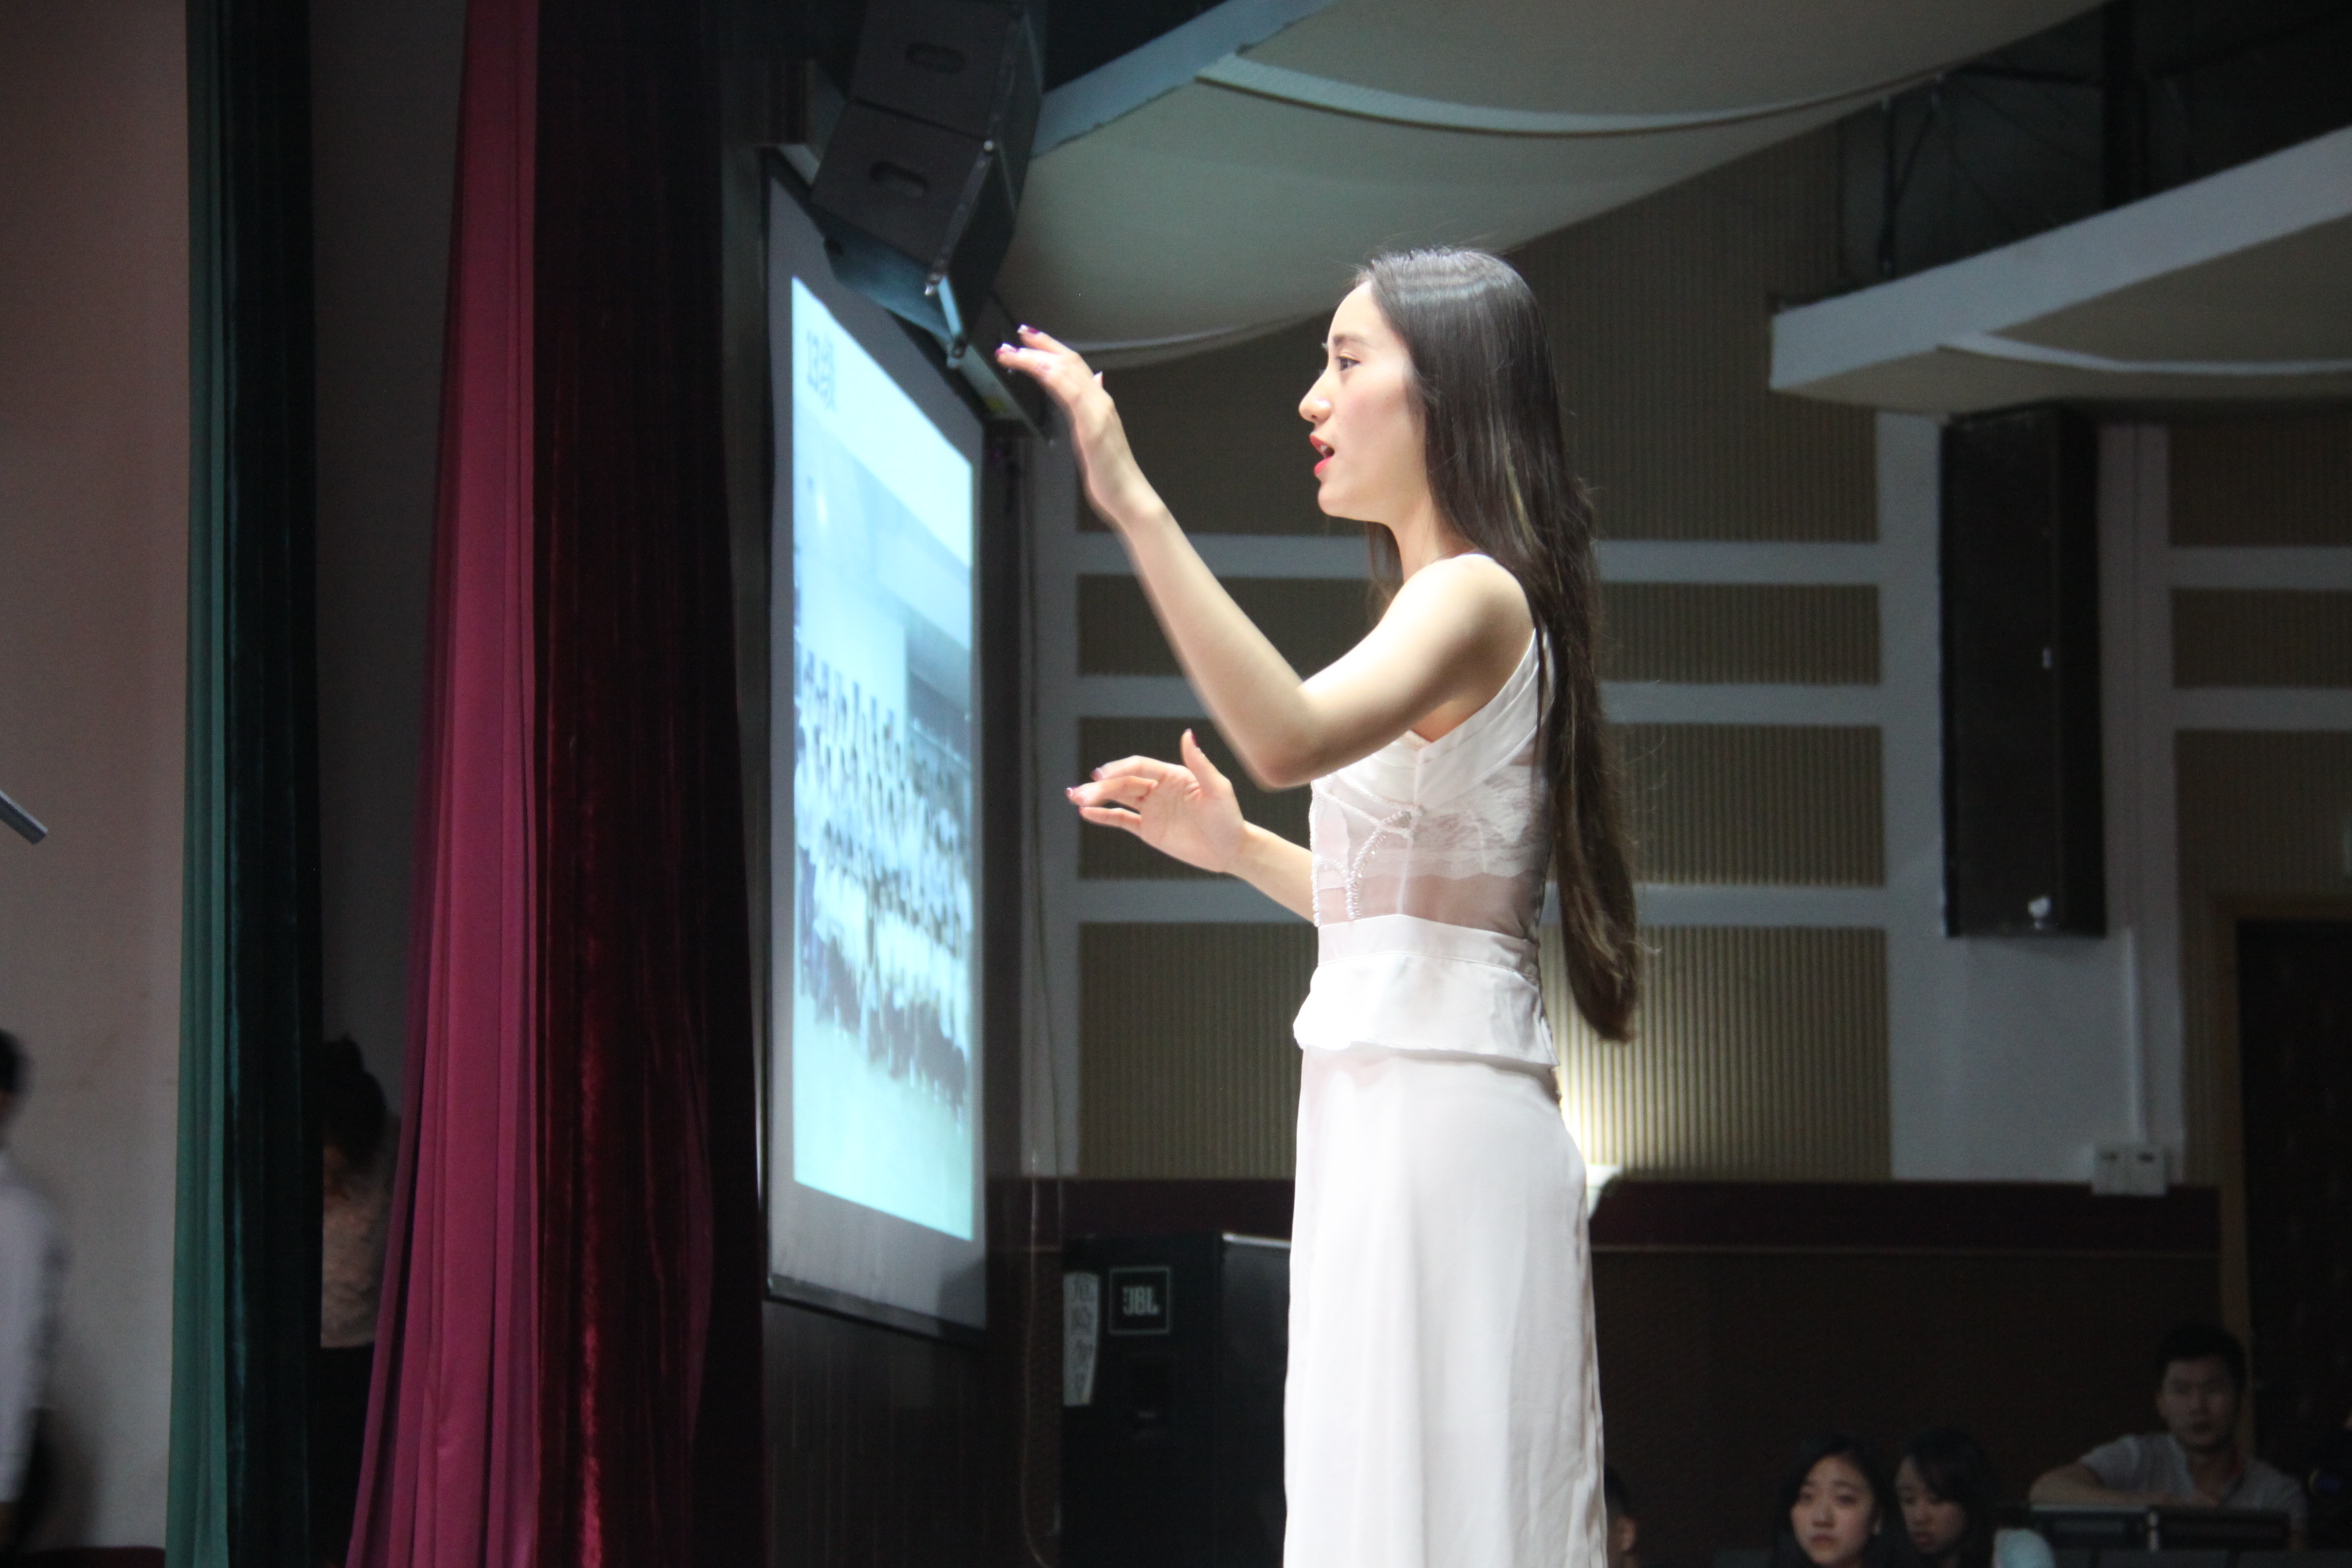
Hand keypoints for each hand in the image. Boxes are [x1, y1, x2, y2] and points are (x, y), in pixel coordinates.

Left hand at [994, 326, 1155, 526]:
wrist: (1129, 495)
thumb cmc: (1111, 471)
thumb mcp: (1097, 432)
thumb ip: (1092, 406)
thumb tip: (1096, 379)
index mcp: (1099, 402)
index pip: (1074, 365)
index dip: (1051, 347)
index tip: (1027, 338)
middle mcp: (1100, 401)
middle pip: (1069, 362)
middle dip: (1040, 346)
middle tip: (1014, 337)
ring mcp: (1098, 412)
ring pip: (1068, 373)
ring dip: (1038, 359)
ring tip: (1013, 354)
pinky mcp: (1093, 427)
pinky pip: (1073, 394)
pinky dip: (1055, 378)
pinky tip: (1038, 370)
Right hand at [1067, 730, 1245, 874]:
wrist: (1231, 850)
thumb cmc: (1229, 818)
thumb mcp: (1218, 789)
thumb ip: (1200, 763)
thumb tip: (1187, 734)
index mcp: (1172, 775)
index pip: (1138, 767)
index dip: (1118, 769)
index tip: (1100, 775)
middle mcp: (1158, 789)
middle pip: (1123, 783)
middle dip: (1100, 787)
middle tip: (1079, 793)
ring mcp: (1151, 809)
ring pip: (1118, 799)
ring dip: (1096, 797)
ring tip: (1073, 798)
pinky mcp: (1148, 830)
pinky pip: (1122, 820)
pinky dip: (1103, 816)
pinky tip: (1086, 813)